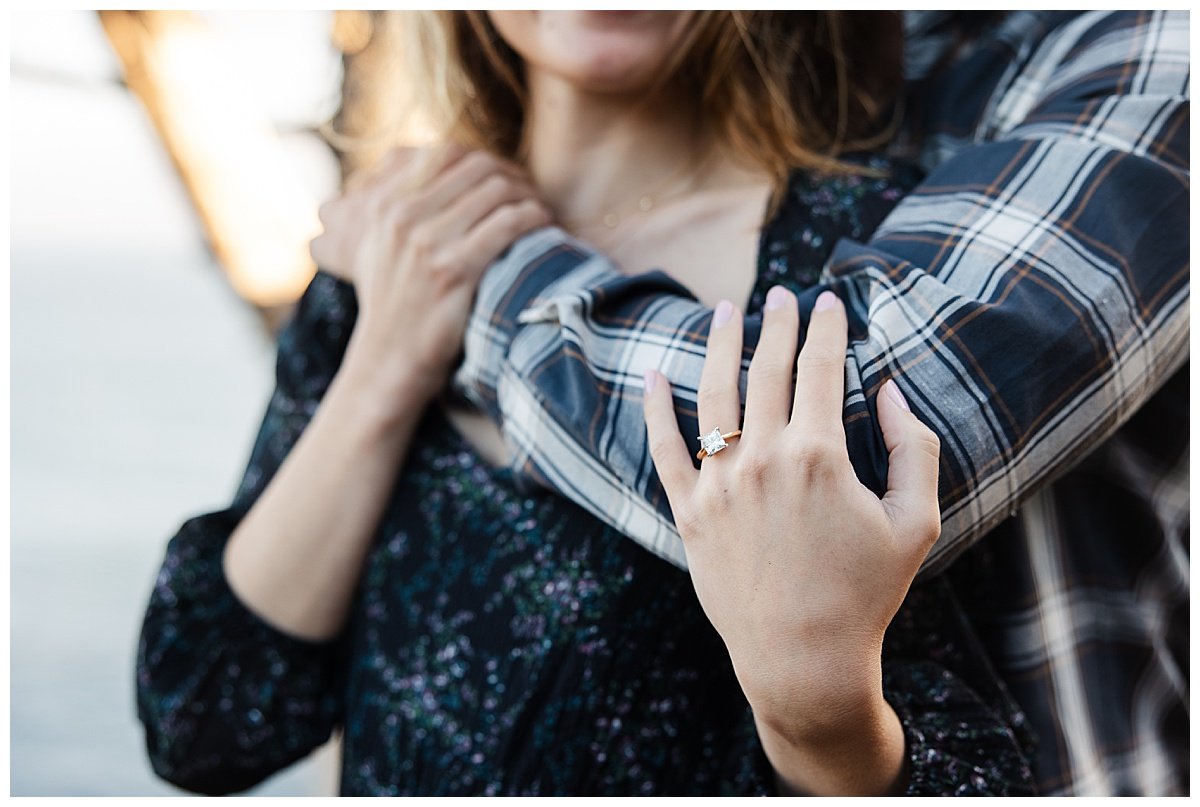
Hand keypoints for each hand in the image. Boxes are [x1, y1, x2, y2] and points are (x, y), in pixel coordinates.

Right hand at [311, 145, 550, 403]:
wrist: (389, 360)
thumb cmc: (395, 304)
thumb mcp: (380, 247)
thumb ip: (404, 204)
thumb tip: (444, 168)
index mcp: (386, 204)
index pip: (447, 154)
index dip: (486, 160)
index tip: (506, 179)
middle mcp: (402, 217)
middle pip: (477, 168)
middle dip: (512, 176)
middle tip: (531, 194)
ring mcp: (427, 244)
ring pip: (496, 192)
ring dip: (528, 196)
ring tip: (541, 212)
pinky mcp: (453, 271)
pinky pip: (508, 224)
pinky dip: (534, 218)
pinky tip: (544, 227)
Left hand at [640, 286, 940, 794]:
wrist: (802, 660)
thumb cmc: (866, 594)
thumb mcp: (917, 523)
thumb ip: (916, 448)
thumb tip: (890, 390)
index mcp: (820, 455)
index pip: (821, 368)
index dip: (826, 328)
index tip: (828, 300)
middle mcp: (763, 458)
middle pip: (767, 370)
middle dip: (777, 324)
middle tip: (781, 294)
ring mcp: (719, 484)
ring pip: (713, 394)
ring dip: (720, 345)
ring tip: (726, 311)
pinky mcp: (689, 512)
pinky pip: (663, 448)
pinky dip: (654, 408)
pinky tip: (654, 372)